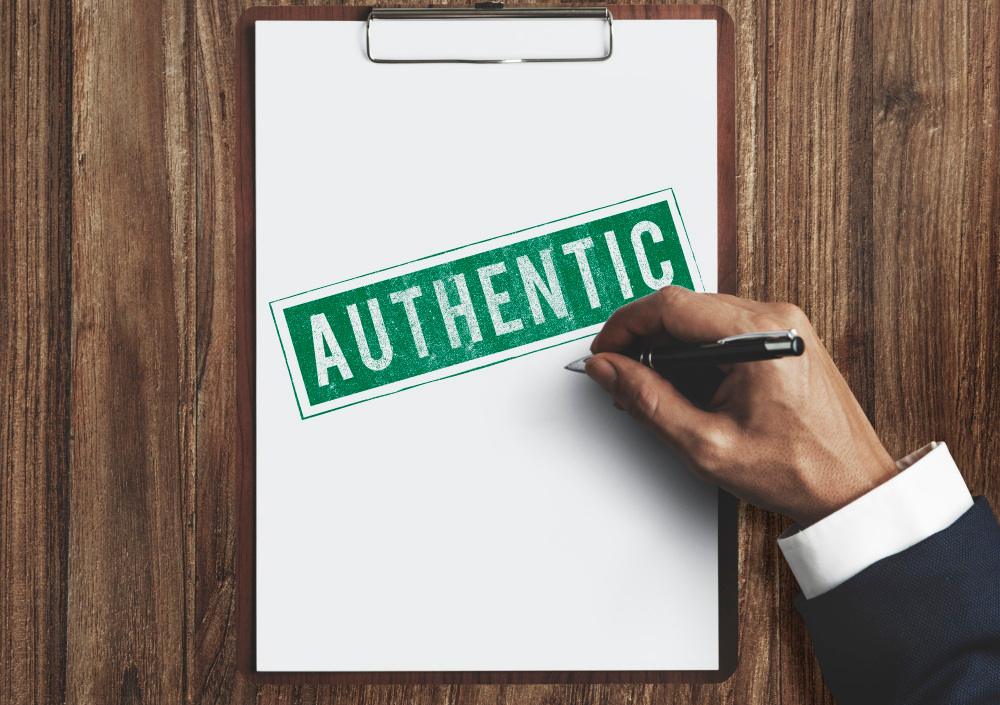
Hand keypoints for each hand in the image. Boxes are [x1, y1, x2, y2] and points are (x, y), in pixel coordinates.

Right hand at [585, 287, 897, 525]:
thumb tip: (608, 369)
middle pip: (684, 308)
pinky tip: (688, 390)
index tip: (604, 352)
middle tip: (623, 381)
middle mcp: (776, 318)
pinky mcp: (785, 339)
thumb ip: (647, 400)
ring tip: (656, 394)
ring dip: (669, 351)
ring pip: (701, 319)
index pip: (670, 305)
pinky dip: (696, 355)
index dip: (625, 326)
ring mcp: (784, 326)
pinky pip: (724, 331)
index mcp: (760, 334)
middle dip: (644, 342)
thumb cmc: (797, 471)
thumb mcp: (705, 444)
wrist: (851, 488)